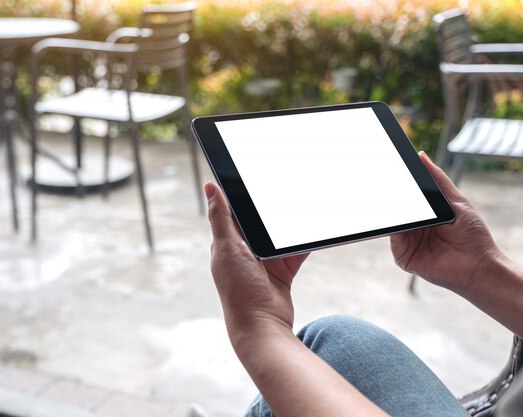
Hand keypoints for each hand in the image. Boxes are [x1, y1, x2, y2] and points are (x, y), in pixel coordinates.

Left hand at [205, 182, 308, 341]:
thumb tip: (209, 186)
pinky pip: (295, 252)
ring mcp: (263, 262)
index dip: (241, 194)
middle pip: (259, 222)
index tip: (254, 176)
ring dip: (289, 227)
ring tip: (301, 209)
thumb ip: (220, 217)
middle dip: (271, 209)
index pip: (232, 211)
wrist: (263, 327)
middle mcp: (244, 251)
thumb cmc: (239, 290)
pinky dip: (303, 244)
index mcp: (226, 243)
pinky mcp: (281, 271)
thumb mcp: (228, 248)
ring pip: (279, 235)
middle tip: (286, 189)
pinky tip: (312, 233)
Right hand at [390, 152, 502, 295]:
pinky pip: (393, 241)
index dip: (400, 185)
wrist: (479, 267)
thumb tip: (420, 155)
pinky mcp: (404, 258)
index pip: (407, 198)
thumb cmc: (473, 236)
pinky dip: (393, 231)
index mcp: (425, 215)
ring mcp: (408, 243)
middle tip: (385, 181)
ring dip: (391, 213)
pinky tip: (398, 222)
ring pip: (392, 223)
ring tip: (393, 201)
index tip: (392, 168)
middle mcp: (414, 228)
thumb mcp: (457, 201)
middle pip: (397, 210)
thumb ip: (438, 179)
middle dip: (391, 198)